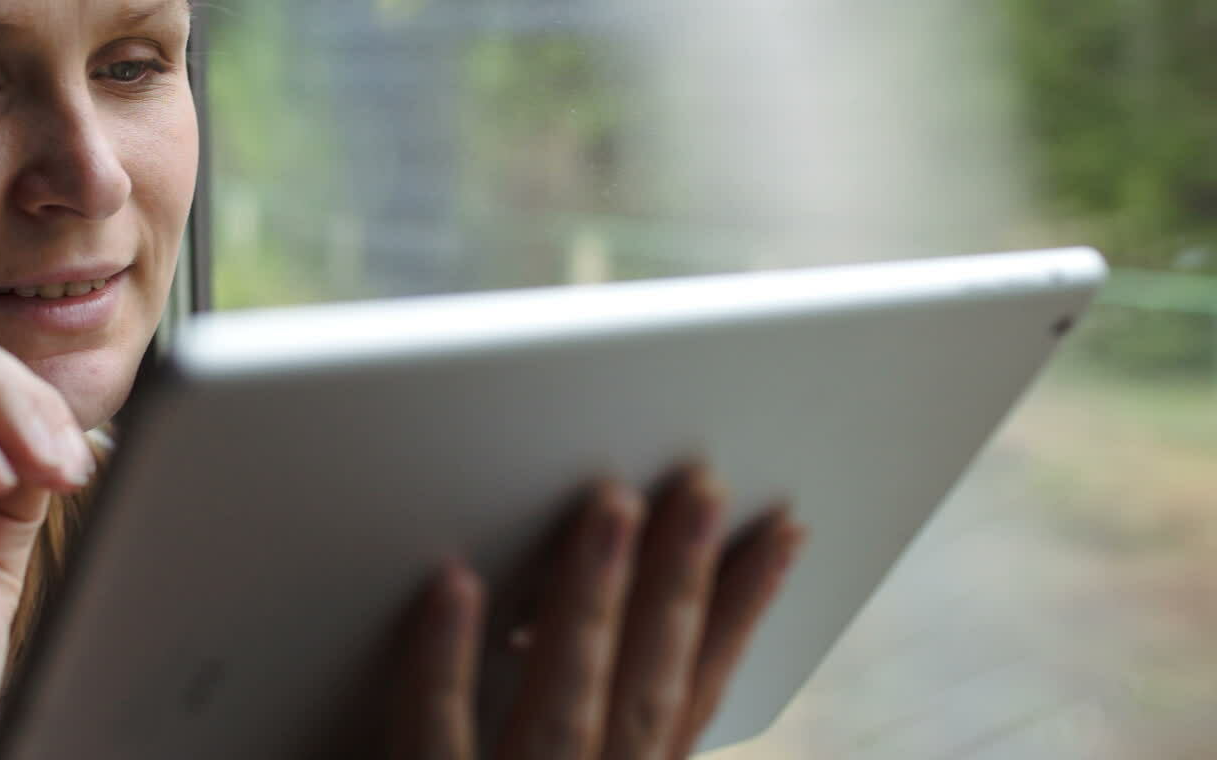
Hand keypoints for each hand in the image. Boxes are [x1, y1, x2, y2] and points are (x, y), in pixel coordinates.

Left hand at [389, 466, 803, 758]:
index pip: (695, 694)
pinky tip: (454, 583)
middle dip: (679, 580)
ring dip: (591, 597)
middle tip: (703, 482)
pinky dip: (444, 661)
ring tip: (610, 505)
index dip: (742, 611)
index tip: (784, 529)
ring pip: (562, 699)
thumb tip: (602, 606)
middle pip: (647, 686)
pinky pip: (432, 734)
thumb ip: (589, 723)